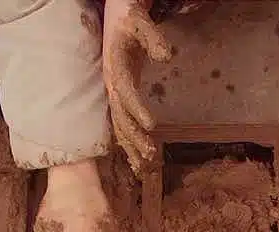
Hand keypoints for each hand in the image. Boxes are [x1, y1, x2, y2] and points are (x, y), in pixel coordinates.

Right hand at [103, 0, 171, 174]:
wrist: (114, 18)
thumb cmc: (129, 19)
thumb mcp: (141, 22)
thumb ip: (153, 37)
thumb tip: (167, 56)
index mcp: (115, 68)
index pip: (126, 93)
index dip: (136, 109)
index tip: (150, 125)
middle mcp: (111, 86)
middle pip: (120, 117)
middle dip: (133, 137)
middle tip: (149, 154)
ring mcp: (113, 95)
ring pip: (119, 127)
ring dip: (131, 147)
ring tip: (145, 167)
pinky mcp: (118, 101)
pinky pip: (122, 126)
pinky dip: (129, 145)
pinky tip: (138, 164)